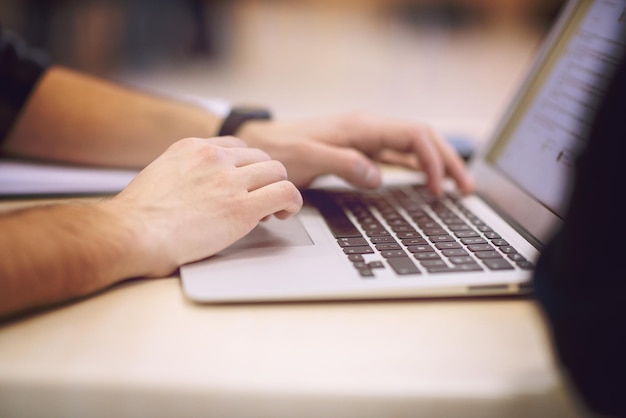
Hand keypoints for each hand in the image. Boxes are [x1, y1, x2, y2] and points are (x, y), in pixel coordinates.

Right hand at [101, 136, 301, 276]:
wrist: (132, 234)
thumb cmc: (137, 218)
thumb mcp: (159, 177)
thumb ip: (184, 175)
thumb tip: (196, 189)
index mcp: (193, 148)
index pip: (236, 147)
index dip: (245, 167)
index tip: (244, 183)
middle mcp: (214, 158)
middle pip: (260, 157)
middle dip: (263, 178)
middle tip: (260, 198)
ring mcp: (230, 181)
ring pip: (277, 171)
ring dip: (279, 188)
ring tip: (274, 208)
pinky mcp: (243, 208)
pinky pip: (285, 193)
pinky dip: (291, 202)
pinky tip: (284, 212)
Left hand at [237, 112, 474, 195]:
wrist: (261, 144)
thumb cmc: (280, 149)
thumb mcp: (308, 157)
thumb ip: (344, 164)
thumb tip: (378, 177)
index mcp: (362, 127)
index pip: (414, 135)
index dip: (434, 159)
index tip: (438, 187)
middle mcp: (369, 129)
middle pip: (423, 139)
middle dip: (448, 162)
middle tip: (466, 189)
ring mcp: (367, 140)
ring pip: (414, 148)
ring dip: (437, 165)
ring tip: (456, 188)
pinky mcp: (361, 151)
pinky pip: (398, 157)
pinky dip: (417, 168)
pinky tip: (426, 181)